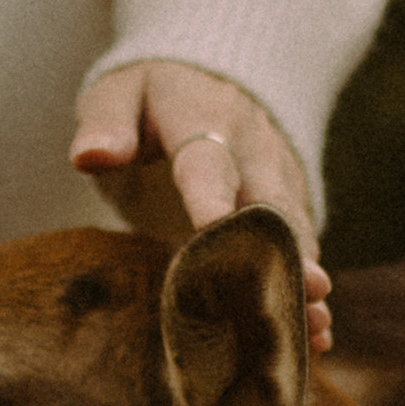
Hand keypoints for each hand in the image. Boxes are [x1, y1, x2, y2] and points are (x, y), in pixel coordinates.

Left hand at [70, 61, 333, 352]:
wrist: (214, 68)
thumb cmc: (153, 91)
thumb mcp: (120, 90)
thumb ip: (105, 122)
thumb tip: (88, 156)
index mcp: (204, 116)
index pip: (207, 161)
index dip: (211, 196)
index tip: (215, 231)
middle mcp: (254, 148)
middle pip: (271, 204)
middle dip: (288, 250)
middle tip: (309, 291)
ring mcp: (279, 176)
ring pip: (296, 231)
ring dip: (305, 279)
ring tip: (315, 329)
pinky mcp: (290, 202)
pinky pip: (302, 246)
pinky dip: (306, 290)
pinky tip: (315, 337)